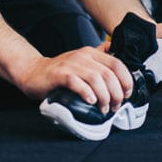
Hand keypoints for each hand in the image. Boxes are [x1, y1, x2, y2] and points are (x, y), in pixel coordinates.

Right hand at [17, 46, 132, 113]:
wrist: (33, 72)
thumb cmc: (60, 73)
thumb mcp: (83, 64)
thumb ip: (99, 63)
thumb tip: (120, 65)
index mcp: (92, 53)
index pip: (117, 64)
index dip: (126, 80)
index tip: (127, 94)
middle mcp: (83, 56)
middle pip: (109, 74)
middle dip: (116, 93)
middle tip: (115, 106)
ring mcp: (71, 64)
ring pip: (96, 78)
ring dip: (104, 96)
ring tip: (104, 108)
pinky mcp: (59, 74)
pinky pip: (76, 82)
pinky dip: (86, 93)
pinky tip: (90, 101)